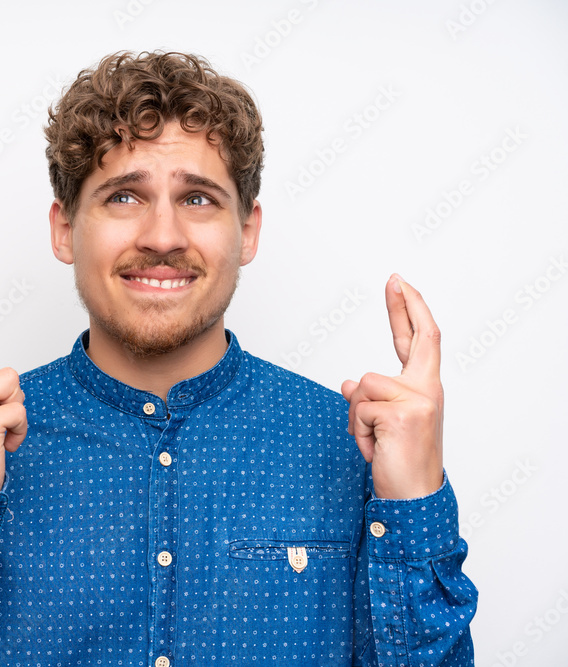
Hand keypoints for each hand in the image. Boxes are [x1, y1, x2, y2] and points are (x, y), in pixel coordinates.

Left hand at [340, 274, 444, 499]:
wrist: (413, 496)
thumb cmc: (399, 461)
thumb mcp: (380, 424)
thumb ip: (370, 399)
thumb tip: (348, 382)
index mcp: (424, 388)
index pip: (421, 340)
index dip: (410, 311)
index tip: (400, 284)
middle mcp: (427, 389)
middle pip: (416, 337)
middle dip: (403, 305)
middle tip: (394, 277)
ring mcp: (419, 400)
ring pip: (363, 385)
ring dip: (356, 417)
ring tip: (374, 441)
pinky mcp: (403, 414)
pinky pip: (359, 408)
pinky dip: (357, 431)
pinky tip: (375, 448)